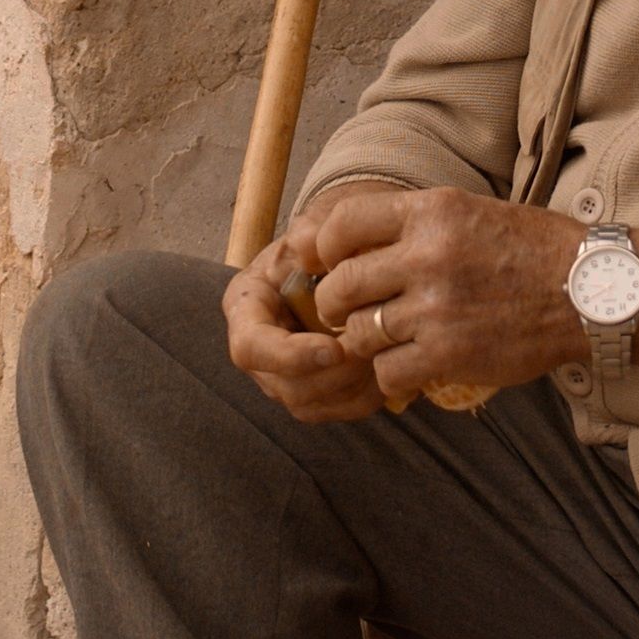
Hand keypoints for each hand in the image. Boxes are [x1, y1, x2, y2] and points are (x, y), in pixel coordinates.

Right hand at [223, 237, 386, 422]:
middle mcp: (258, 351)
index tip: (335, 348)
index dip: (291, 355)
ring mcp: (282, 377)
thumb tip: (311, 250)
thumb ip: (312, 234)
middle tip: (376, 347)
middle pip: (286, 386)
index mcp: (246, 308)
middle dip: (335, 374)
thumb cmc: (322, 244)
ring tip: (386, 352)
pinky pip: (338, 410)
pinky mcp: (313, 393)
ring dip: (354, 385)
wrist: (338, 260)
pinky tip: (392, 365)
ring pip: (313, 405)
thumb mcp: (315, 229)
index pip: (251, 347)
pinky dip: (368, 395)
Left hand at [307, 187, 589, 407]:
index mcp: (432, 212)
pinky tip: (412, 364)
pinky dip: (393, 374)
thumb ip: (416, 224)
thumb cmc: (535, 250)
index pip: (343, 223)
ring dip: (366, 341)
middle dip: (334, 304)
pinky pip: (388, 371)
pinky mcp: (449, 353)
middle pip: (341, 285)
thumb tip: (353, 243)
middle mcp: (427, 255)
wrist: (591, 293)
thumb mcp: (472, 213)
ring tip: (386, 339)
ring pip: (359, 332)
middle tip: (346, 312)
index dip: (324, 248)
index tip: (326, 264)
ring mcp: (436, 308)